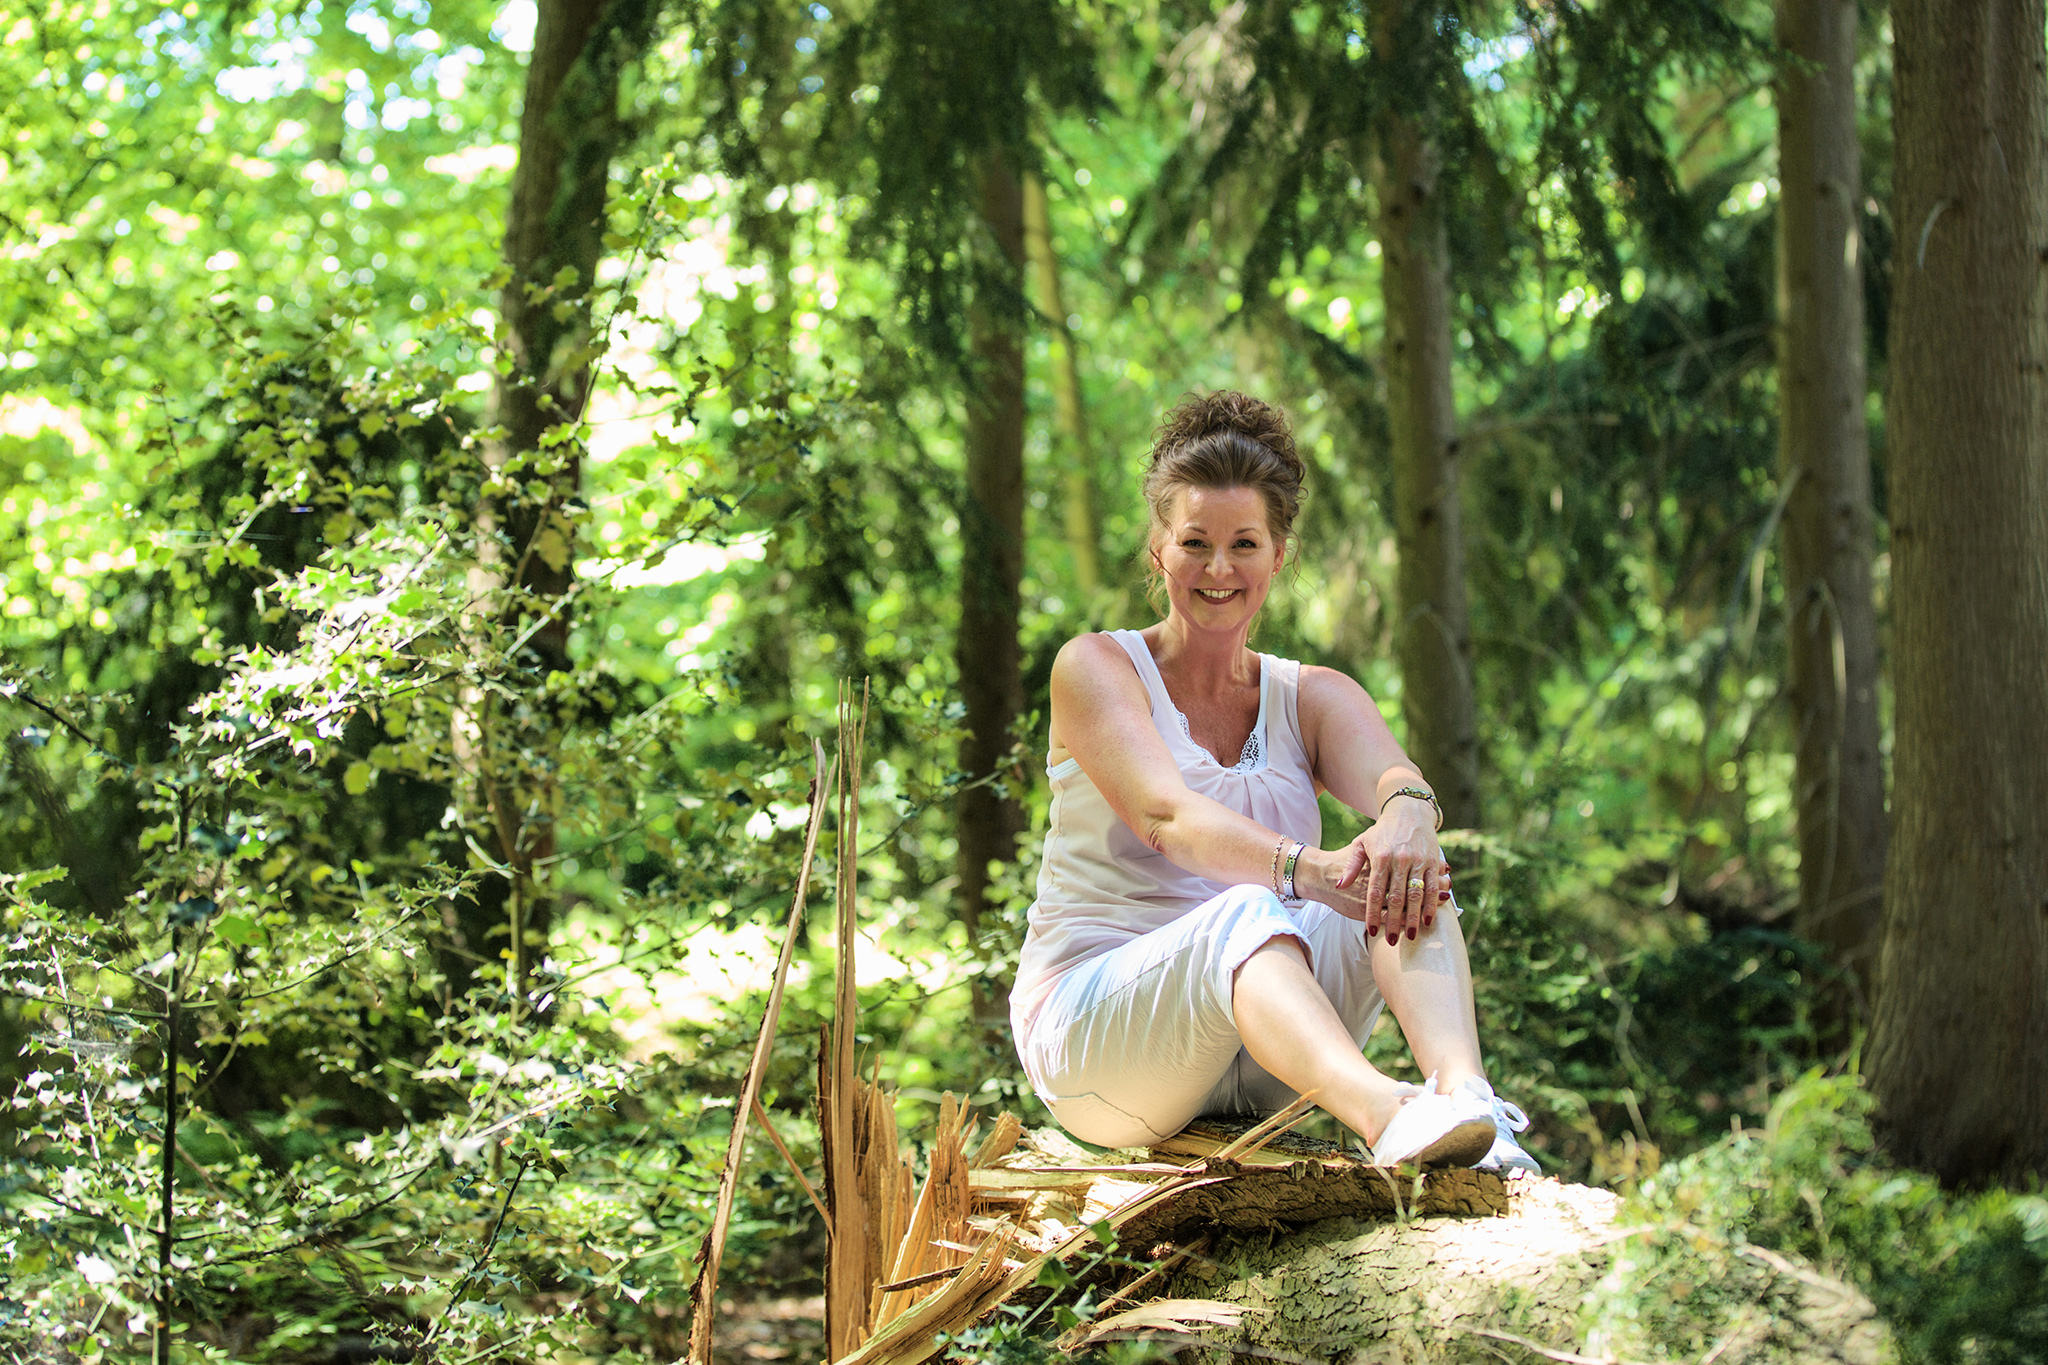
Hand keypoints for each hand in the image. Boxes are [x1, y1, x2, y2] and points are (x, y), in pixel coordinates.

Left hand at [1298, 819, 1450, 944]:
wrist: (1409, 811)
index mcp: (1380, 857)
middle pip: (1396, 897)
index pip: (1375, 891)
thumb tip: (1340, 885)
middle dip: (1393, 921)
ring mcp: (1418, 861)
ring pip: (1416, 895)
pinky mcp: (1433, 861)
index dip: (1372, 912)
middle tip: (1390, 941)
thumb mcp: (1361, 843)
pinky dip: (1431, 904)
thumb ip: (1352, 865)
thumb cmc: (1381, 831)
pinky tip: (1428, 920)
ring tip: (1410, 936)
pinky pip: (1432, 887)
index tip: (1371, 931)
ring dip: (1413, 918)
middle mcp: (1399, 859)